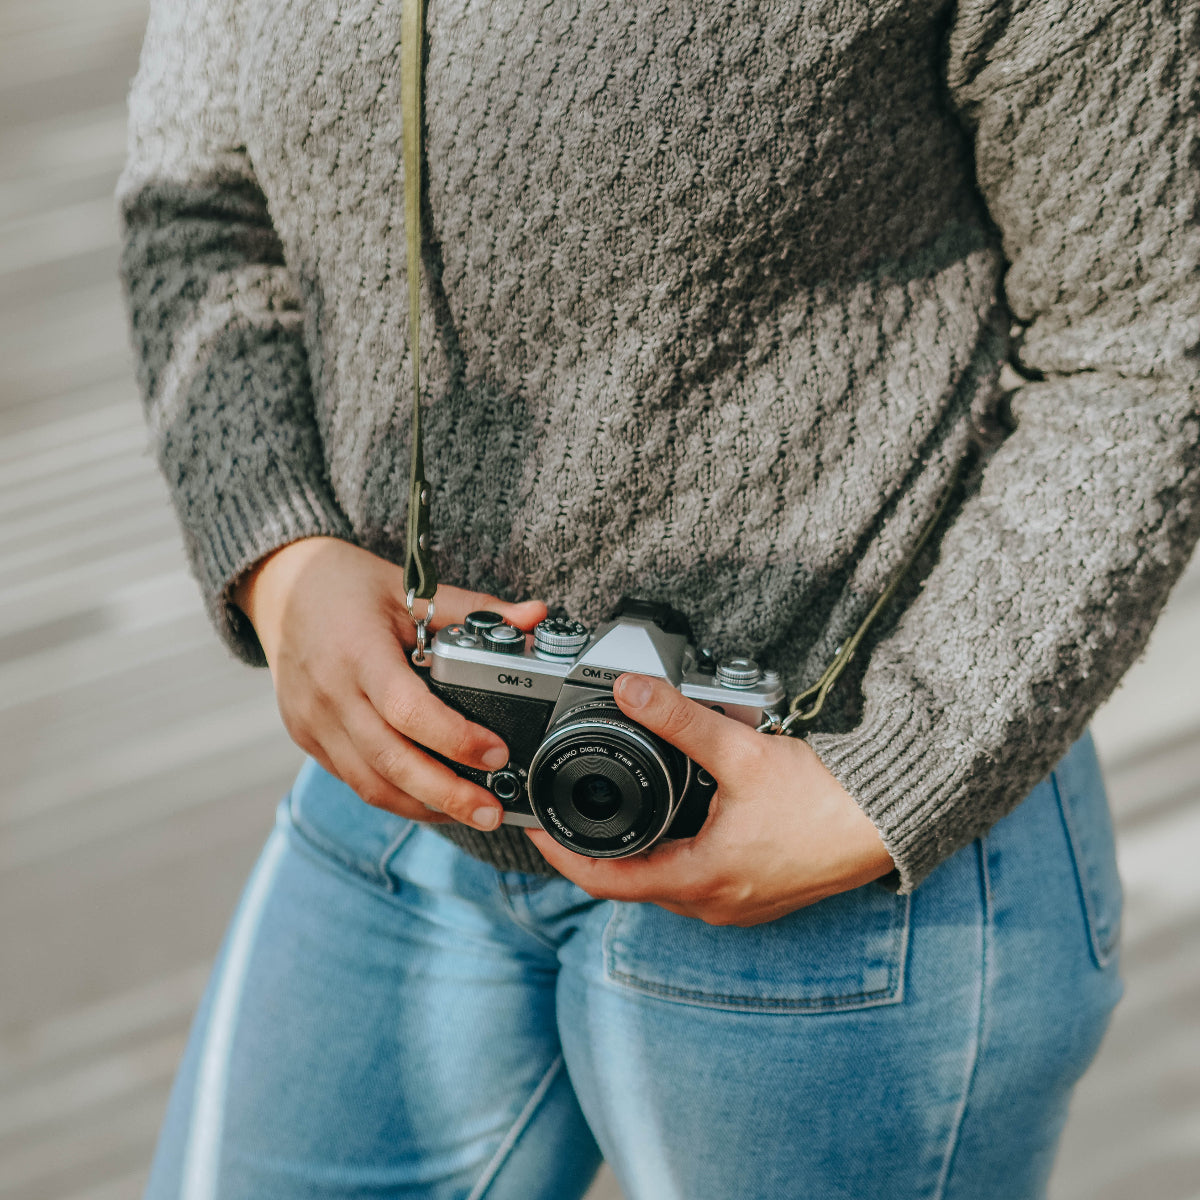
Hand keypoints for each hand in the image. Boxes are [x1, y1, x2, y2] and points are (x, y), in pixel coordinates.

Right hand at [235, 536, 546, 829]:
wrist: (279, 589)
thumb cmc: (348, 587)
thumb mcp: (412, 589)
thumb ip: (475, 609)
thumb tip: (535, 617)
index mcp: (358, 651)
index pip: (407, 708)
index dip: (453, 737)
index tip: (497, 753)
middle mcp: (330, 693)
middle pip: (389, 761)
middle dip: (445, 793)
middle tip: (493, 812)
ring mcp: (313, 721)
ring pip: (369, 783)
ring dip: (423, 806)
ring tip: (472, 814)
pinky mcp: (307, 738)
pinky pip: (354, 780)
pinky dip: (396, 796)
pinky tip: (434, 801)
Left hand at [527, 673, 894, 925]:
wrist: (888, 823)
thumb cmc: (826, 801)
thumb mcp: (741, 753)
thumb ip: (679, 719)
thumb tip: (628, 689)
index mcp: (701, 880)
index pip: (605, 881)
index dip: (561, 855)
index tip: (535, 828)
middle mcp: (714, 903)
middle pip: (631, 884)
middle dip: (596, 851)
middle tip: (569, 812)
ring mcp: (737, 903)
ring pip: (665, 883)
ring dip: (639, 853)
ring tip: (616, 810)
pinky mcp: (756, 893)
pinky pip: (696, 880)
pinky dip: (674, 854)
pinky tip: (679, 822)